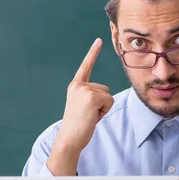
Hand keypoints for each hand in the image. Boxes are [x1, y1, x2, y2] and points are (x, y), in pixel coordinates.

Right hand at [47, 38, 113, 175]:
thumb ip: (91, 96)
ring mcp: (84, 90)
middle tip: (88, 115)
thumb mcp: (82, 106)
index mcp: (75, 86)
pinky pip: (109, 101)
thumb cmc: (78, 127)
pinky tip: (92, 117)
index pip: (86, 66)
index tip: (99, 40)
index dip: (93, 53)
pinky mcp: (91, 97)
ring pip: (108, 95)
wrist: (69, 139)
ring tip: (90, 117)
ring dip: (103, 108)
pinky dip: (104, 112)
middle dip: (102, 103)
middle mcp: (78, 85)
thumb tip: (105, 97)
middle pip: (105, 88)